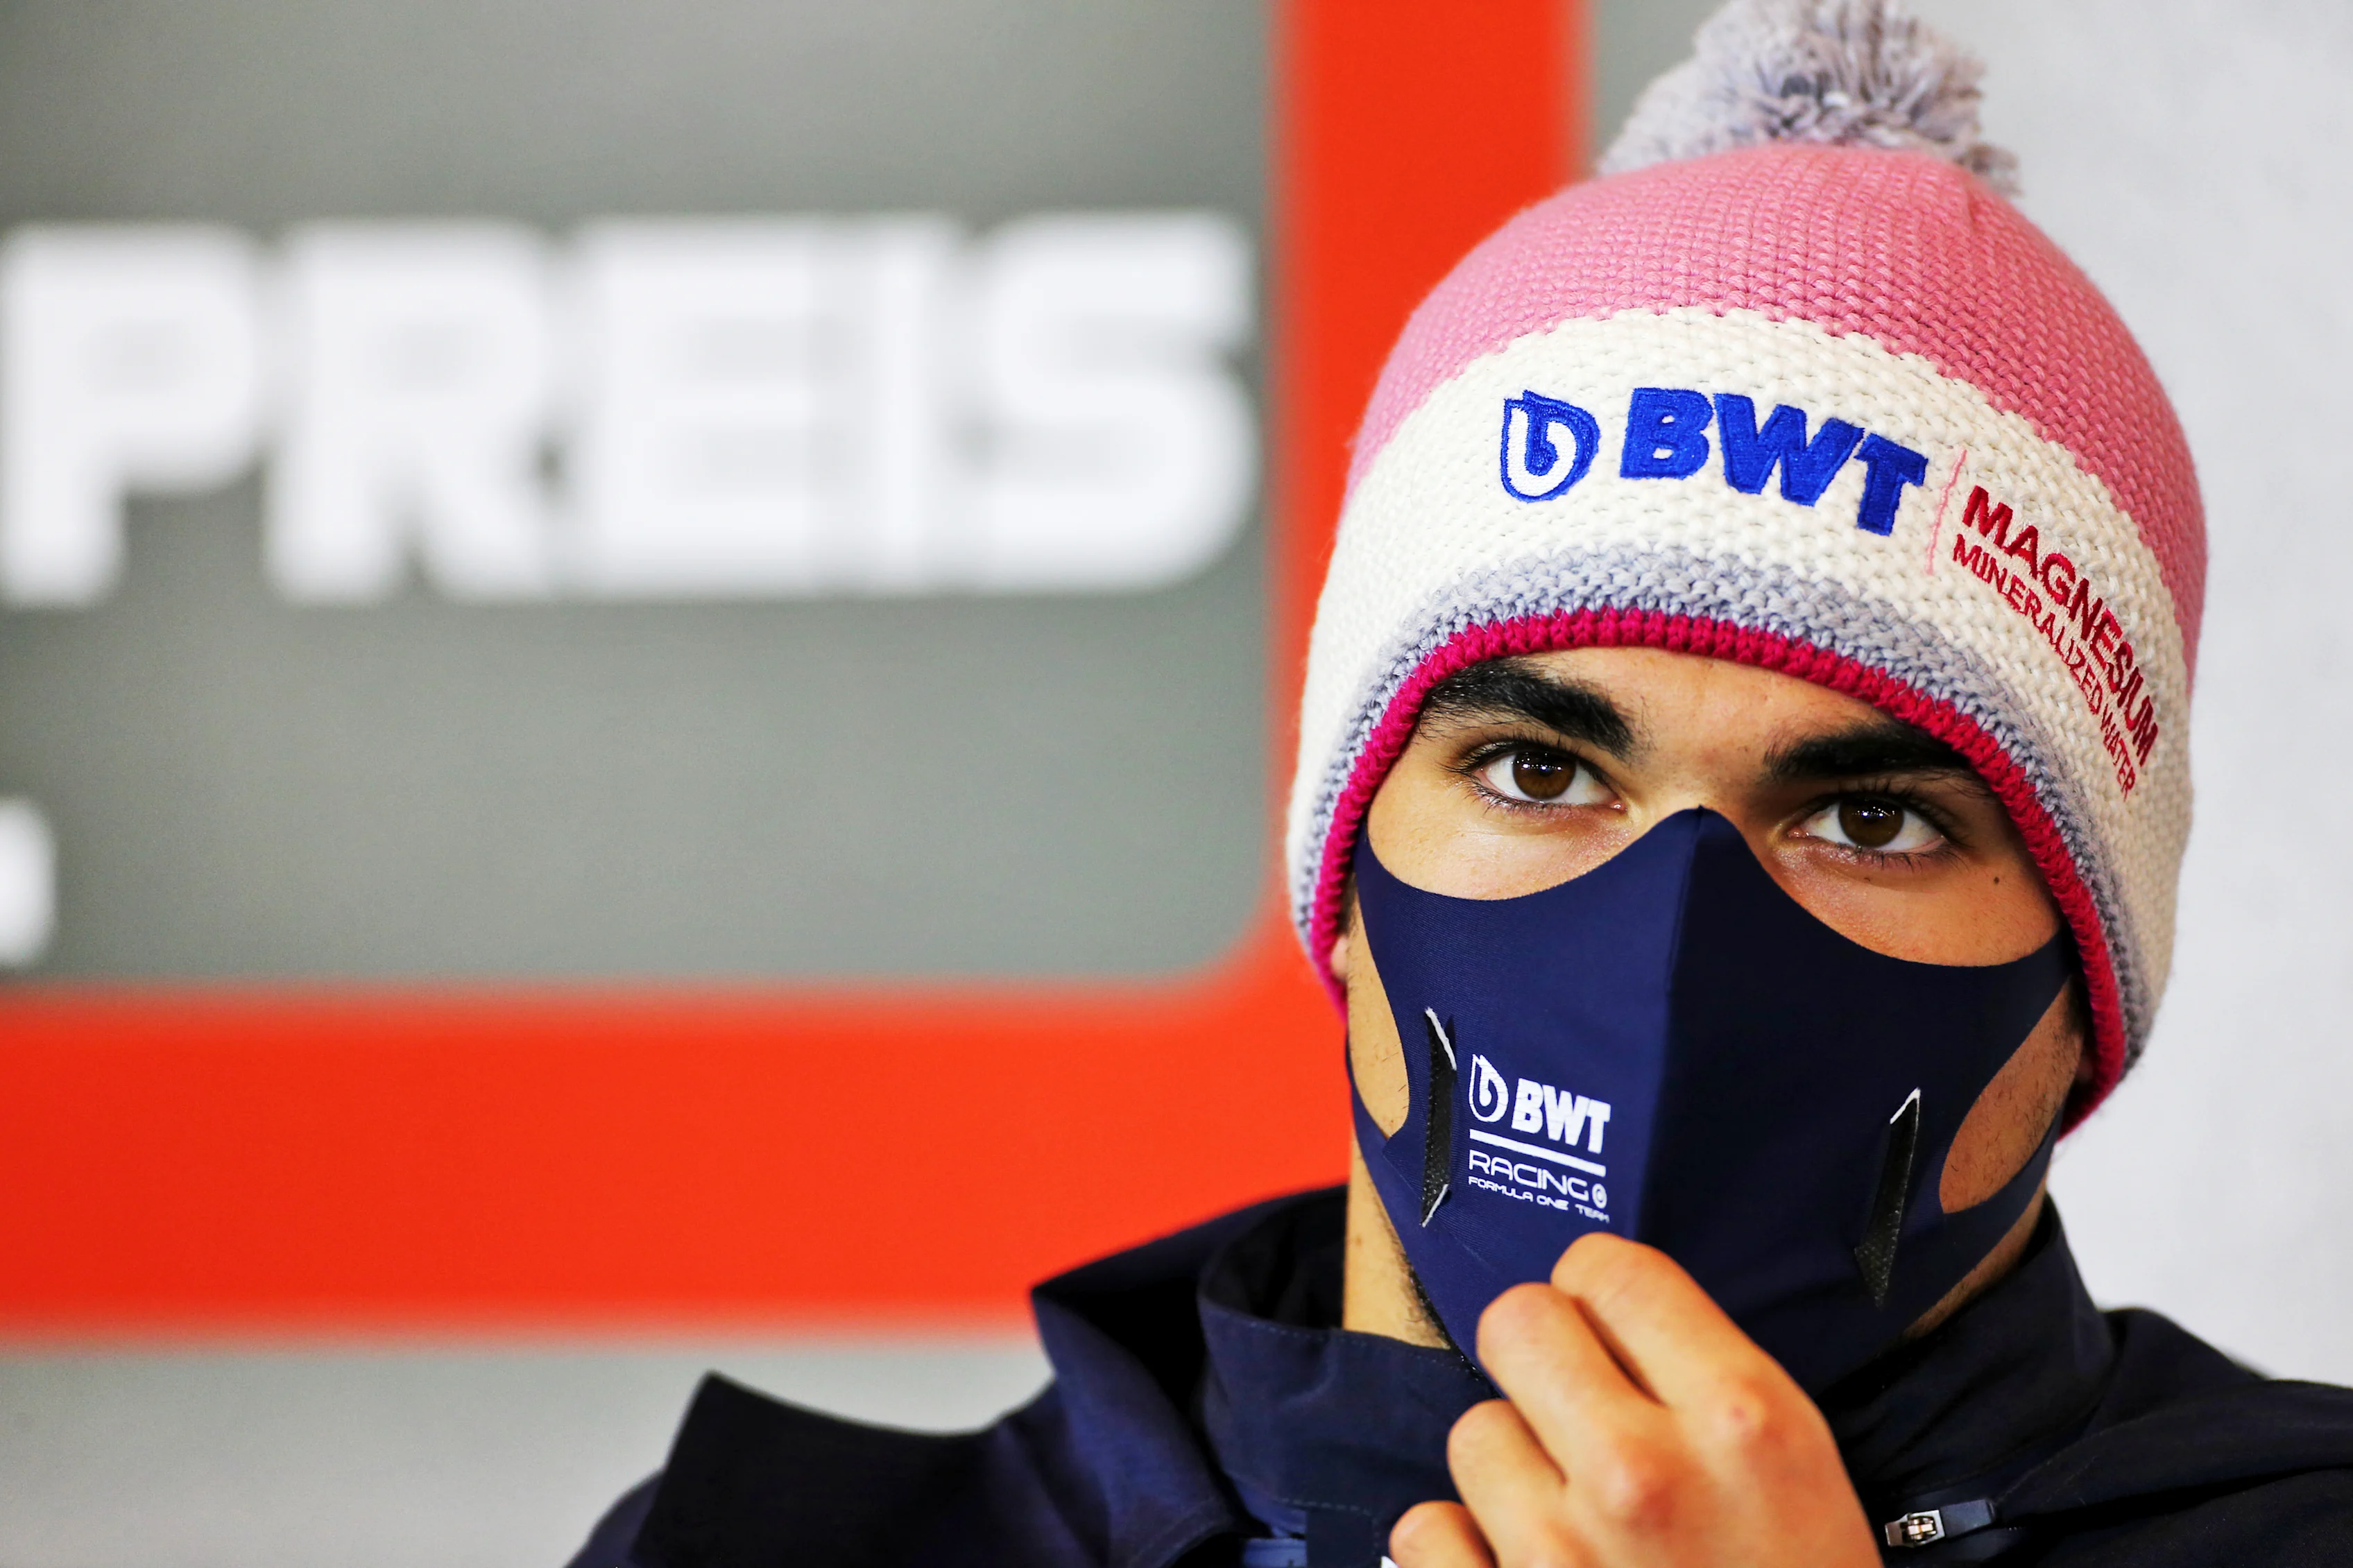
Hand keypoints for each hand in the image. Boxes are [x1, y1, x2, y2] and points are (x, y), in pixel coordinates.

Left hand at [1390, 1234, 1879, 1567]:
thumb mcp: (1800, 1478)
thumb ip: (1705, 1385)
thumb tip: (1606, 1314)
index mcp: (1741, 1421)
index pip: (1609, 1267)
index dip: (1604, 1298)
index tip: (1615, 1334)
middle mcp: (1642, 1473)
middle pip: (1517, 1322)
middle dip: (1541, 1360)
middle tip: (1576, 1408)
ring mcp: (1560, 1554)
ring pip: (1473, 1431)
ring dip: (1512, 1470)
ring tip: (1575, 1520)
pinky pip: (1428, 1530)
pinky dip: (1464, 1552)